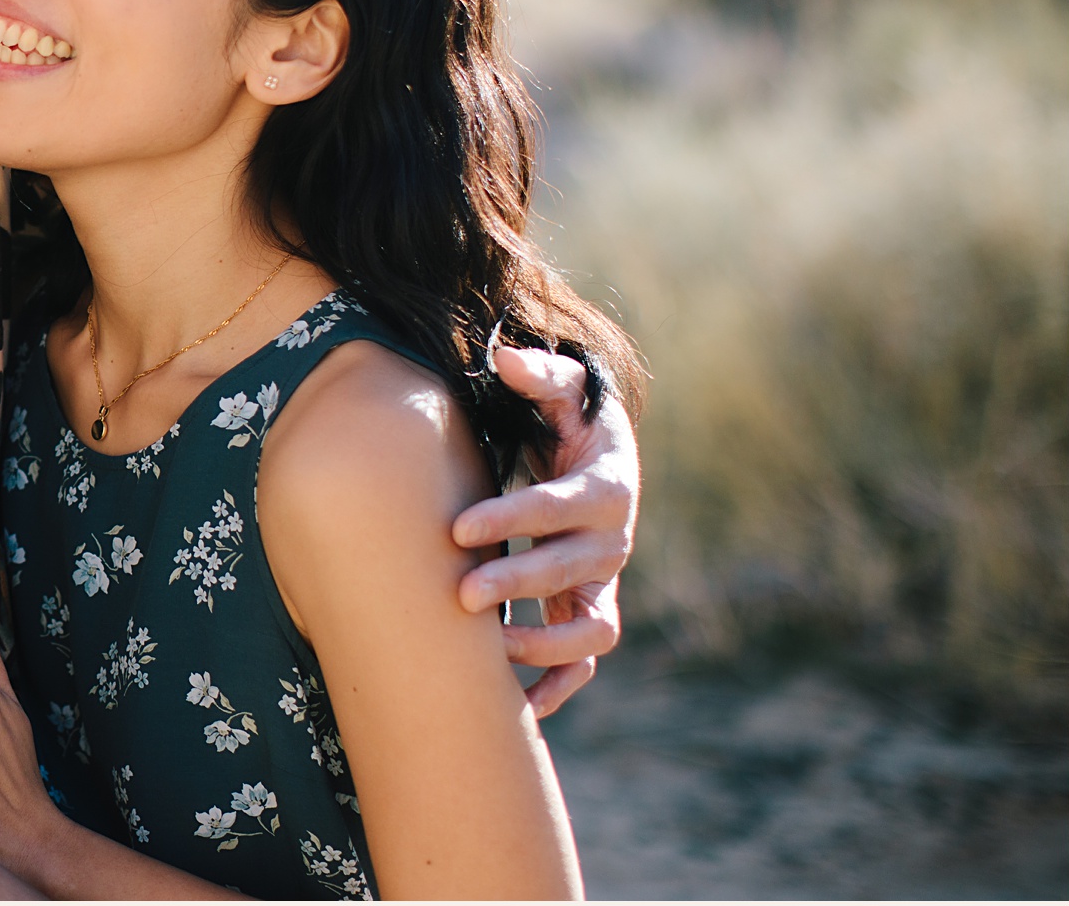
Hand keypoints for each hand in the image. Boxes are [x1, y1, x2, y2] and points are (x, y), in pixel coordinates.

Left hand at [451, 344, 639, 717]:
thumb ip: (539, 375)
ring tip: (486, 651)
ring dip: (542, 644)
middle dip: (517, 583)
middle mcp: (612, 541)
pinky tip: (518, 709)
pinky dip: (559, 686)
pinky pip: (585, 660)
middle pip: (570, 570)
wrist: (597, 459)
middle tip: (459, 593)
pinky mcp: (589, 609)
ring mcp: (603, 581)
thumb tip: (505, 359)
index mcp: (606, 487)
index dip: (512, 518)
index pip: (559, 507)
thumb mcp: (563, 393)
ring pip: (589, 627)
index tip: (457, 526)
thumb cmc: (570, 421)